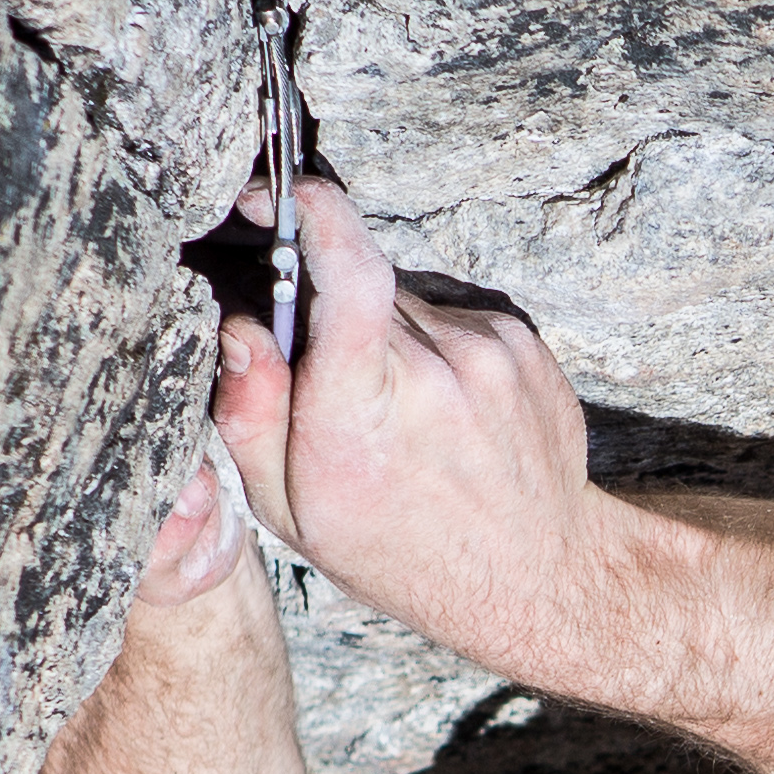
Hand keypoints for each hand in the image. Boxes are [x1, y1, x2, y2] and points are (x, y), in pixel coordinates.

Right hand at [211, 180, 646, 674]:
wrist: (535, 576)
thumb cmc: (396, 552)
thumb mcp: (292, 512)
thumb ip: (249, 416)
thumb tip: (237, 326)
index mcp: (363, 413)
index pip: (347, 270)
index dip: (308, 212)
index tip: (272, 197)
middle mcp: (435, 373)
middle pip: (360, 284)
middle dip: (331, 311)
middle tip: (336, 383)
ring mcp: (491, 354)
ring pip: (407, 301)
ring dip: (388, 335)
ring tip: (403, 414)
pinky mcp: (524, 345)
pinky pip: (452, 316)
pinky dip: (435, 347)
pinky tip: (446, 412)